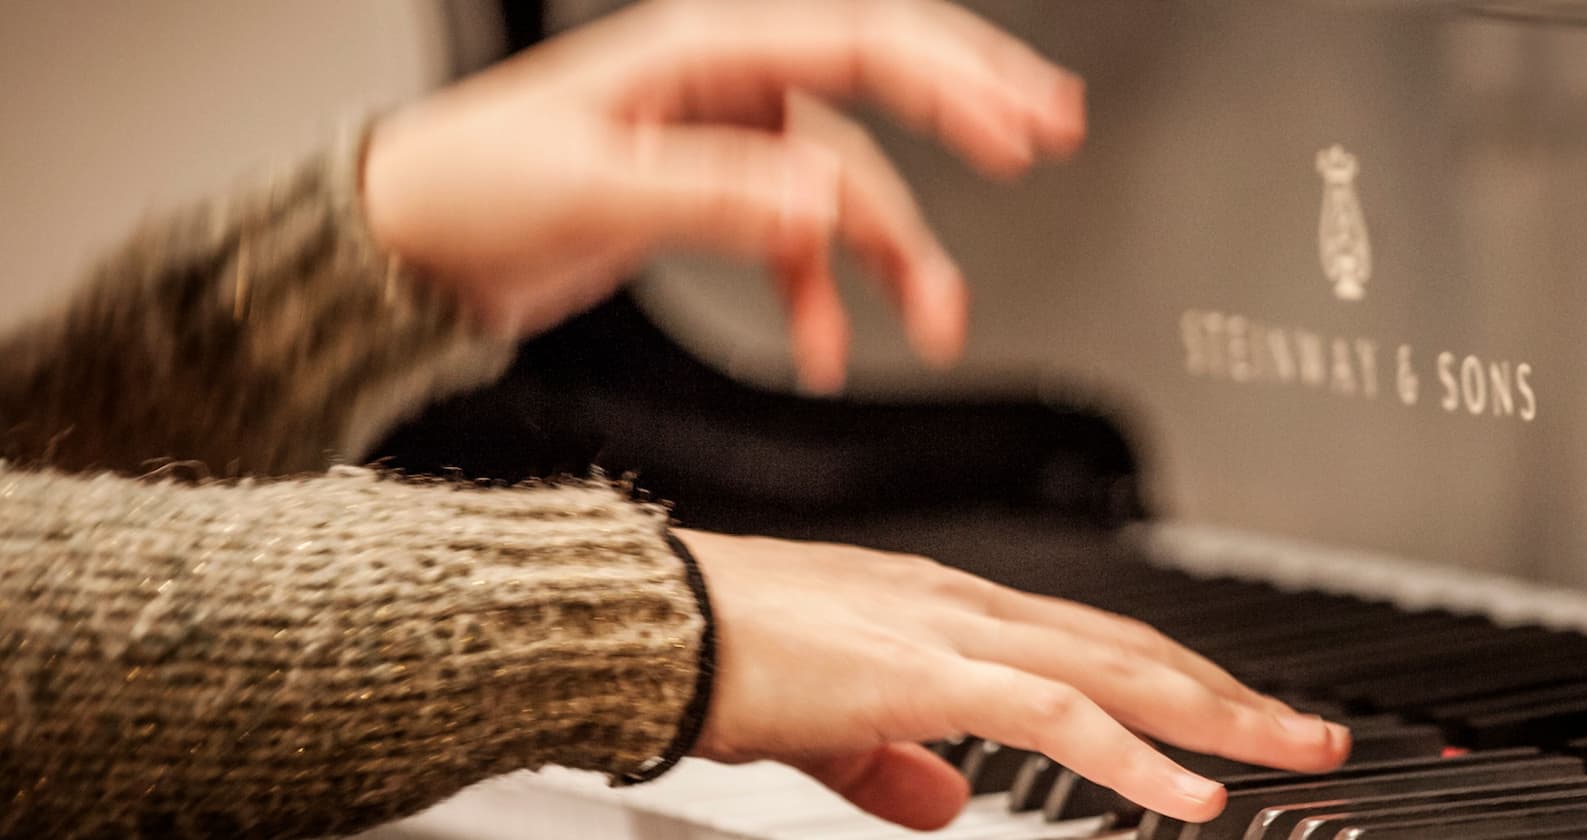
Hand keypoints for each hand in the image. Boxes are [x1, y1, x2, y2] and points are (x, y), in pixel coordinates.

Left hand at [360, 0, 1084, 391]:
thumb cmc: (471, 191)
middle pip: (879, 86)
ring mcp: (726, 143)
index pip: (863, 44)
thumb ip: (717, 196)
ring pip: (847, 188)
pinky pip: (799, 243)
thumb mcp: (594, 189)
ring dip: (895, 258)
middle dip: (967, 114)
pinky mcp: (714, 199)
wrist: (411, 248)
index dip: (955, 81)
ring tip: (937, 323)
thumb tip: (823, 209)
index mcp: (705, 52)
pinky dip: (821, 298)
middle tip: (1048, 137)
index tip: (1023, 127)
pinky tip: (827, 351)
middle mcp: (727, 86)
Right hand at [677, 528, 1351, 829]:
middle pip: (1129, 648)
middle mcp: (963, 604)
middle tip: (1309, 730)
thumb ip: (891, 764)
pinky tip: (1189, 793)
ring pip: (1116, 671)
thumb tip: (946, 802)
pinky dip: (1133, 755)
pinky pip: (1055, 716)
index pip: (1086, 641)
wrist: (648, 619)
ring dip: (1215, 715)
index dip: (1168, 679)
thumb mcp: (824, 723)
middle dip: (1228, 692)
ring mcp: (949, 627)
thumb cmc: (718, 653)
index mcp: (943, 607)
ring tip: (1293, 752)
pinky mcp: (924, 670)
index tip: (1230, 715)